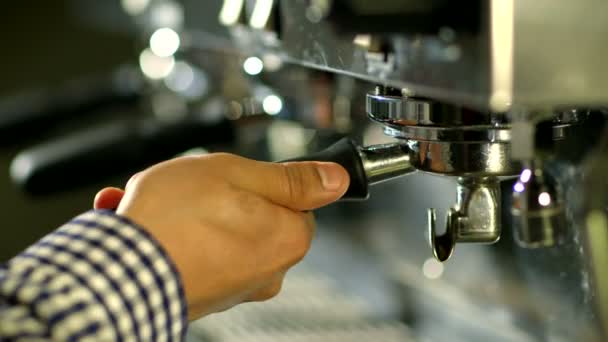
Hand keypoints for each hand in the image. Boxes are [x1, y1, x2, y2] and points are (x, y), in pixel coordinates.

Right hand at [94, 153, 348, 318]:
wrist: (117, 272)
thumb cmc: (175, 220)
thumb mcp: (237, 174)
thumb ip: (291, 177)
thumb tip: (337, 178)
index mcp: (289, 238)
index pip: (296, 200)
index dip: (261, 182)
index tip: (235, 178)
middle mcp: (269, 271)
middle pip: (255, 216)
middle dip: (220, 196)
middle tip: (188, 185)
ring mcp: (237, 287)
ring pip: (221, 232)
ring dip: (189, 214)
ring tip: (155, 202)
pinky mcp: (207, 295)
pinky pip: (197, 254)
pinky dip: (176, 236)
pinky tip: (146, 222)